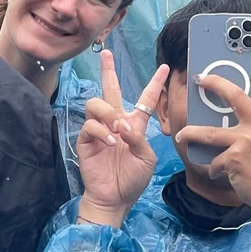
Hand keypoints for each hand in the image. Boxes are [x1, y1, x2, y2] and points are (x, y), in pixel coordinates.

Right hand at [76, 51, 168, 227]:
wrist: (115, 198)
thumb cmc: (133, 179)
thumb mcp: (146, 158)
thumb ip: (140, 138)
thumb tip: (123, 125)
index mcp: (135, 125)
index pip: (145, 99)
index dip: (155, 84)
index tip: (165, 68)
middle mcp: (116, 122)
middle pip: (111, 91)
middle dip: (108, 71)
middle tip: (106, 53)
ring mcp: (99, 130)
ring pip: (97, 103)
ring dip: (109, 113)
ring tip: (117, 129)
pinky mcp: (85, 140)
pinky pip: (90, 125)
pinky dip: (101, 131)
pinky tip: (110, 142)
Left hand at [176, 46, 250, 230]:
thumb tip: (234, 107)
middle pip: (234, 95)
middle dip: (213, 83)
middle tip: (199, 78)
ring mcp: (247, 141)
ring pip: (210, 132)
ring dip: (192, 134)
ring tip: (182, 135)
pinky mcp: (235, 158)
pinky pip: (214, 159)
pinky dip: (211, 166)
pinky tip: (215, 171)